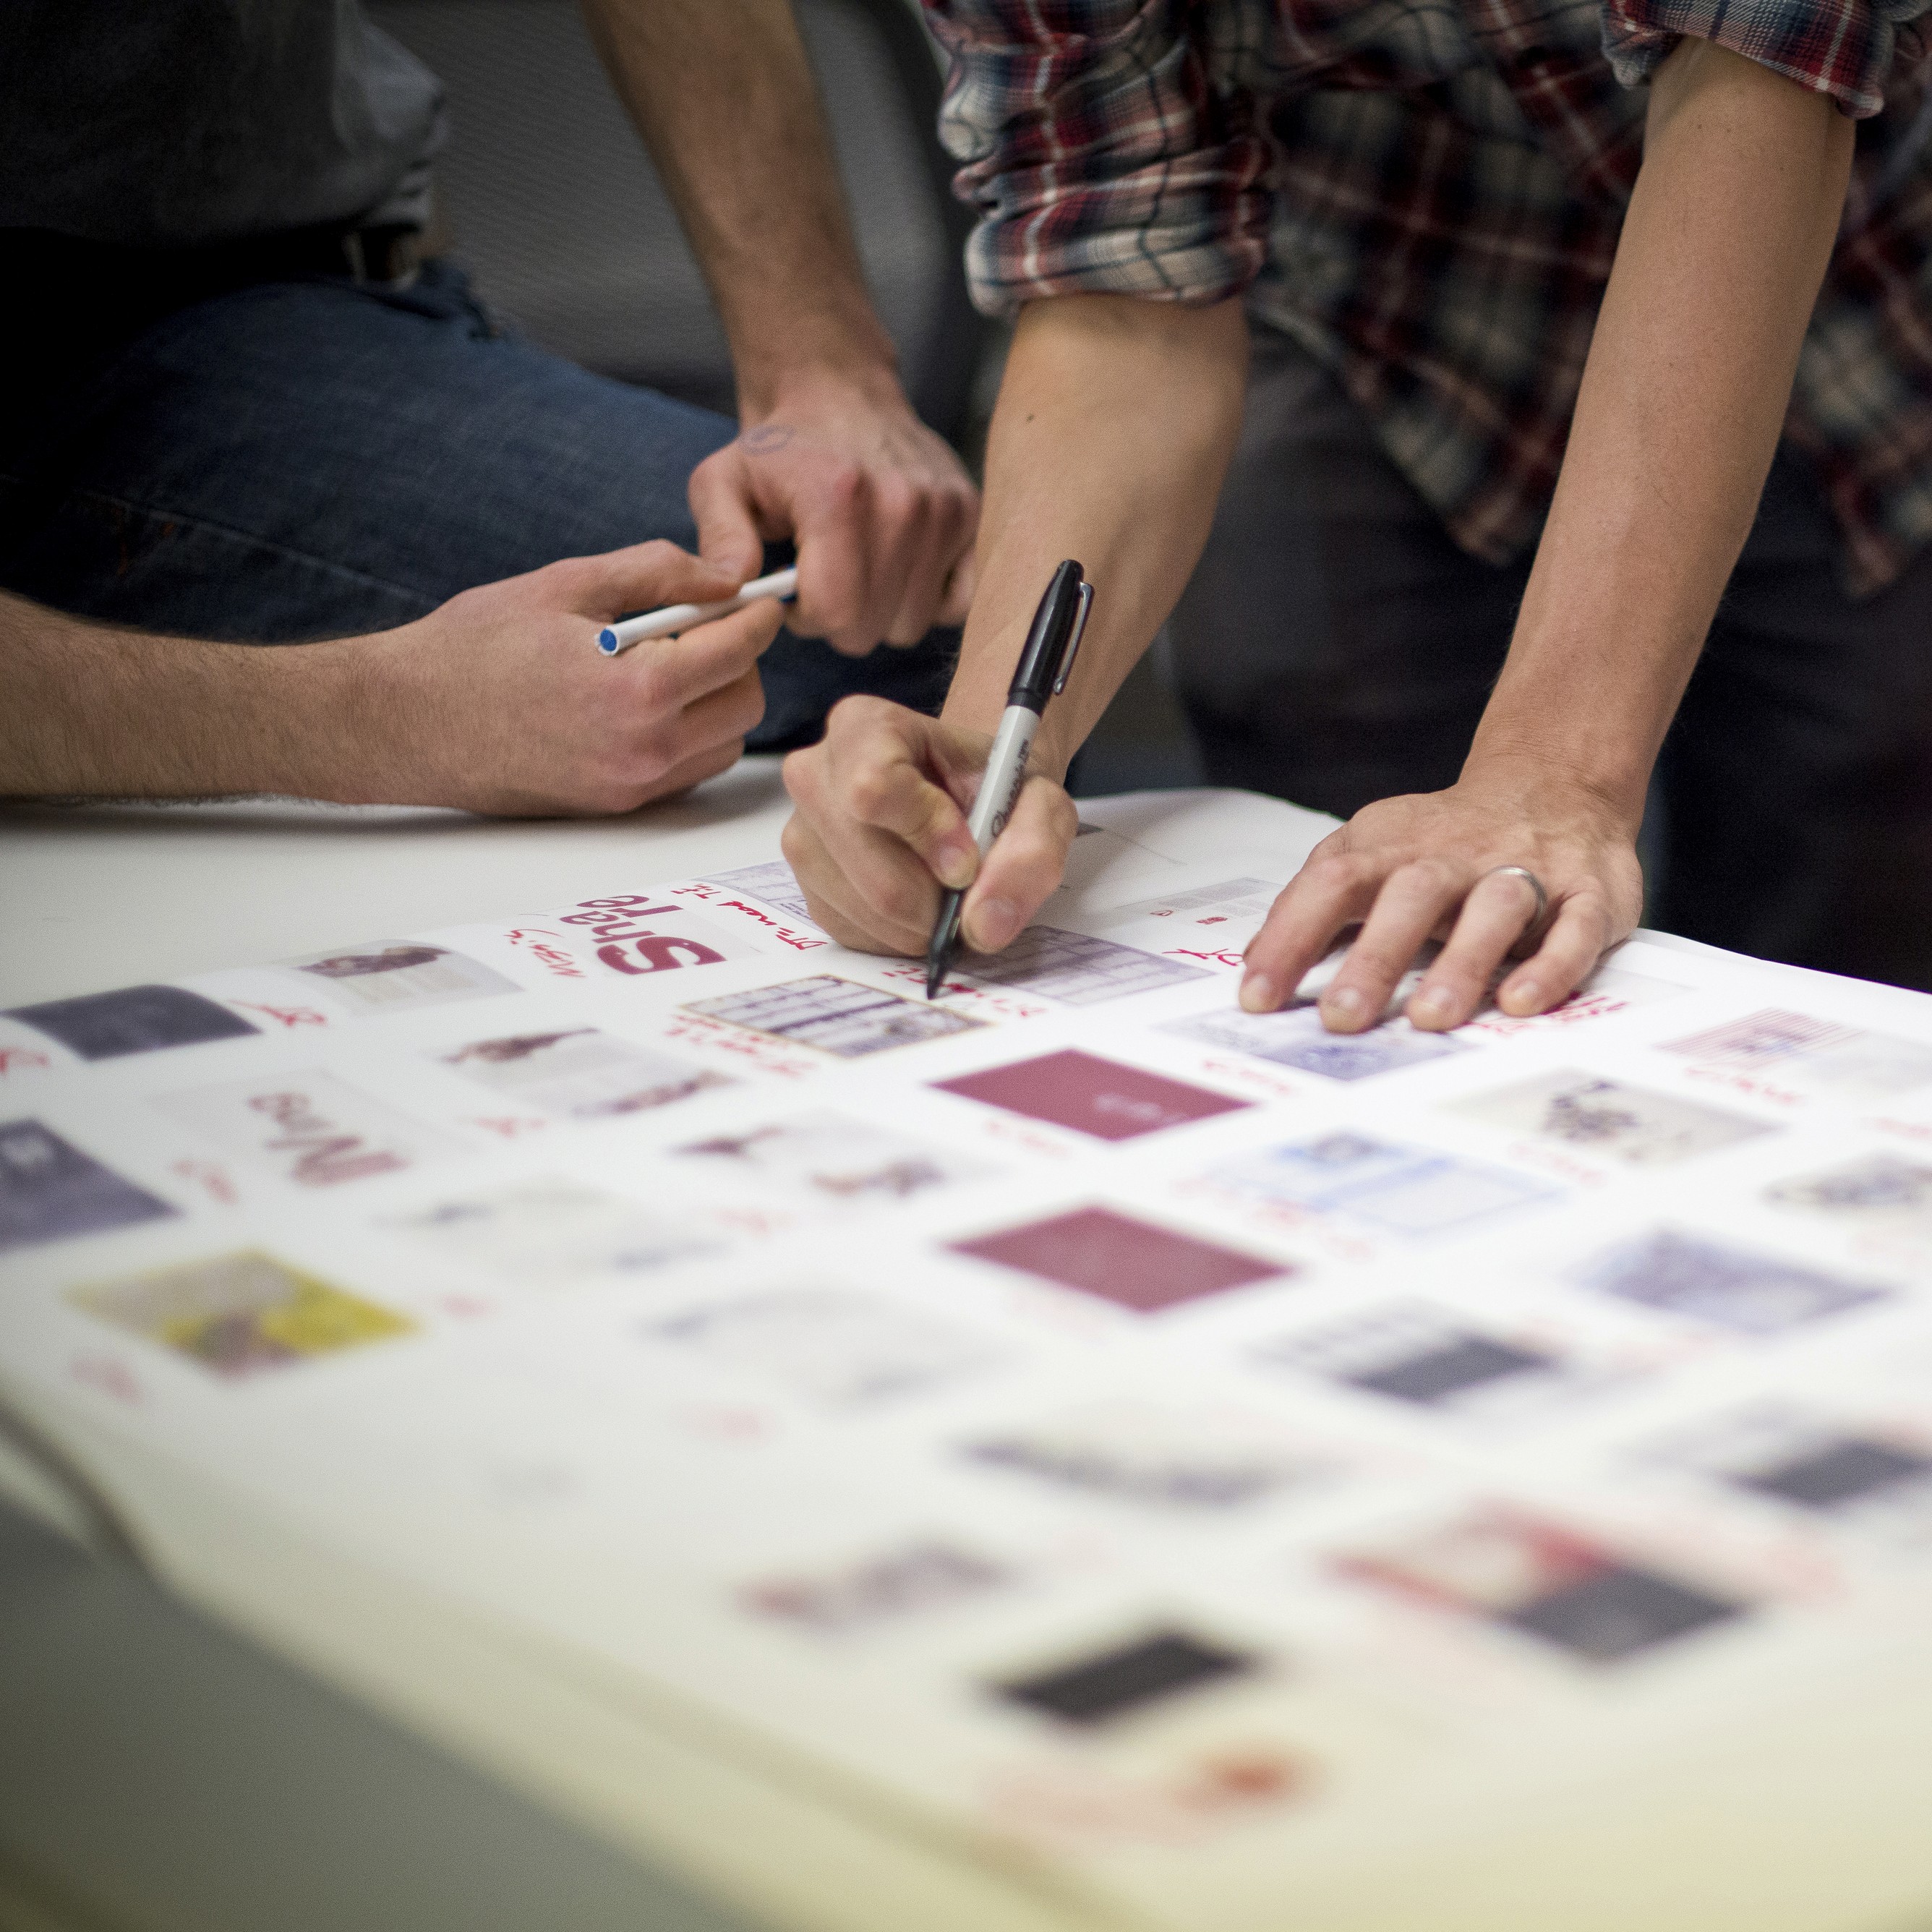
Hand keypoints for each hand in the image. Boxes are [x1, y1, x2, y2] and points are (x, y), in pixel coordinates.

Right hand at [375, 541, 780, 814]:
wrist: (407, 722)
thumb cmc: (476, 646)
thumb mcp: (567, 584)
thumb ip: (656, 572)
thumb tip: (723, 576)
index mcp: (637, 690)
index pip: (737, 652)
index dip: (756, 616)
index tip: (759, 597)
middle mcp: (644, 750)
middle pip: (745, 705)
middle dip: (739, 660)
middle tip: (703, 626)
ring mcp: (631, 786)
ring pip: (724, 745)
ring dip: (716, 702)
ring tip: (667, 664)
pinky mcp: (615, 807)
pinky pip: (687, 771)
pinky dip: (688, 735)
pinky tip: (644, 701)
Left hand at [689, 378, 979, 656]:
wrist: (837, 391)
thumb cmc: (778, 450)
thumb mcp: (721, 484)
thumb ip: (720, 540)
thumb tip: (733, 590)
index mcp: (838, 498)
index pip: (836, 614)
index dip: (805, 618)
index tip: (793, 592)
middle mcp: (903, 504)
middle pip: (873, 627)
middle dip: (840, 619)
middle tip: (823, 579)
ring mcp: (944, 510)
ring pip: (912, 623)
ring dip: (880, 611)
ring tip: (856, 569)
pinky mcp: (969, 515)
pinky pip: (955, 603)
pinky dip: (926, 600)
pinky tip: (896, 571)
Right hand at [781, 696, 1077, 954]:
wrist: (970, 797)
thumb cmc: (996, 788)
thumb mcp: (1039, 802)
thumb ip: (1030, 851)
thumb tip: (985, 924)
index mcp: (865, 726)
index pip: (873, 787)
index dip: (927, 834)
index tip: (967, 859)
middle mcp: (816, 774)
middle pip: (869, 867)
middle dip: (934, 898)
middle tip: (967, 887)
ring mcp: (802, 833)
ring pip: (862, 907)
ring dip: (921, 922)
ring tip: (946, 891)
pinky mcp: (805, 884)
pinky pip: (852, 931)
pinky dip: (898, 934)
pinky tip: (919, 905)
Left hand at [1238, 762, 1645, 1030]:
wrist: (1553, 785)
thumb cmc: (1445, 841)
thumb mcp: (1372, 852)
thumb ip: (1316, 902)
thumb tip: (1255, 964)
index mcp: (1392, 847)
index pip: (1332, 883)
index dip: (1292, 936)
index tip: (1258, 995)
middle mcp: (1454, 855)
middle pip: (1410, 895)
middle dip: (1374, 958)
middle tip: (1342, 1017)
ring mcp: (1524, 869)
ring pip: (1494, 907)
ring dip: (1462, 962)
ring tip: (1431, 1017)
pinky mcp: (1588, 893)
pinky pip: (1574, 928)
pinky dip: (1551, 966)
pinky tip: (1522, 1003)